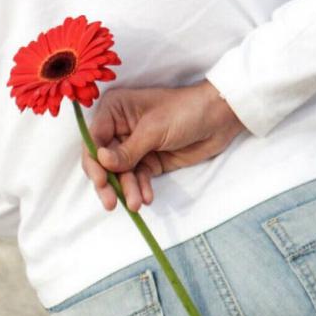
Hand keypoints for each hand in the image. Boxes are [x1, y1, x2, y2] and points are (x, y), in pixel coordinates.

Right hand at [80, 79, 244, 211]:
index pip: (94, 139)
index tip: (100, 181)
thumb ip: (127, 150)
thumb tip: (102, 163)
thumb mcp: (154, 129)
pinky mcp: (149, 160)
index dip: (94, 162)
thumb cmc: (186, 111)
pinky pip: (139, 178)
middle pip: (103, 160)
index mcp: (115, 111)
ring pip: (121, 173)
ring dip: (127, 189)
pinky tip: (147, 197)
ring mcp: (134, 146)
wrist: (221, 117)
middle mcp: (119, 129)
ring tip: (136, 204)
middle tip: (111, 203)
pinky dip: (141, 188)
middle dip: (108, 182)